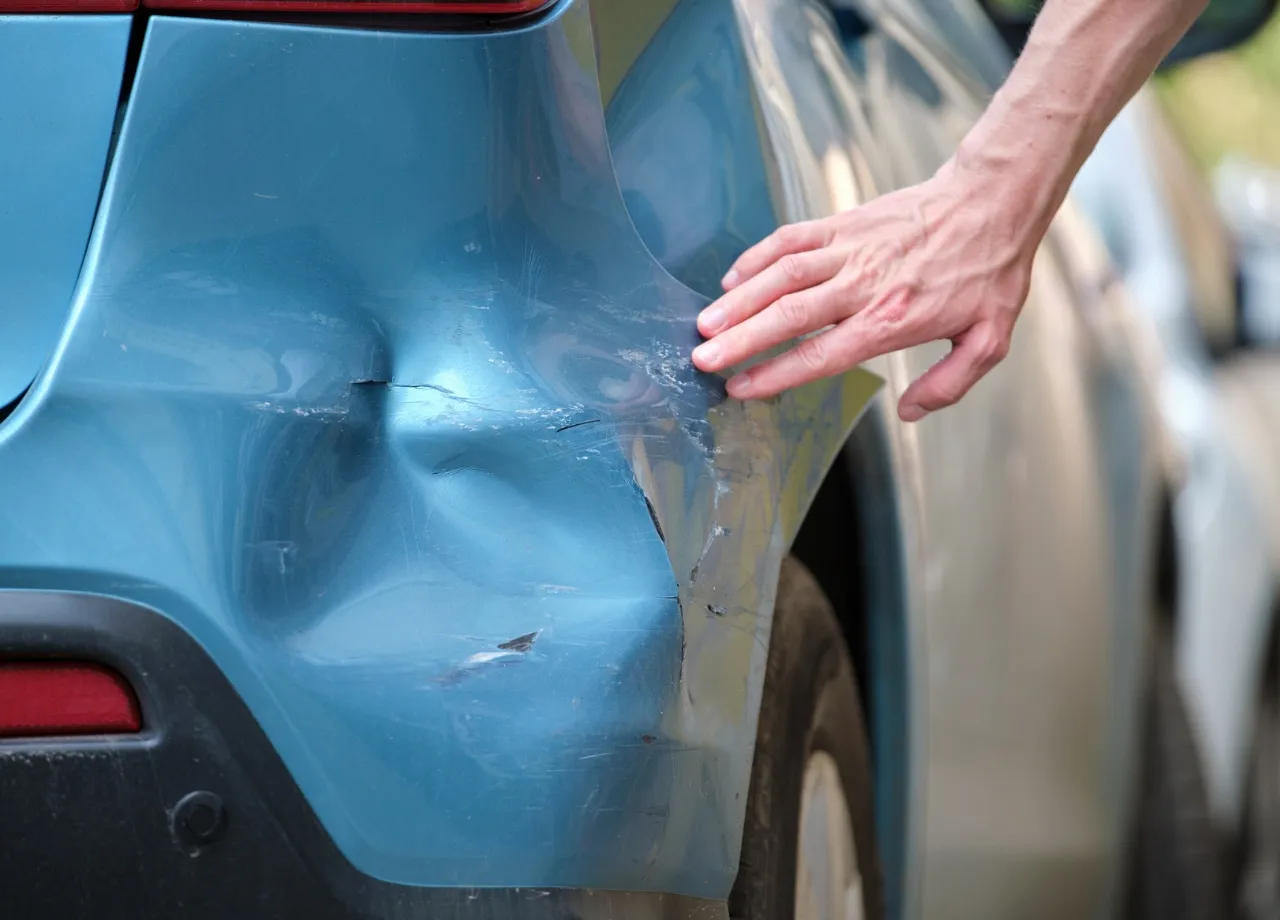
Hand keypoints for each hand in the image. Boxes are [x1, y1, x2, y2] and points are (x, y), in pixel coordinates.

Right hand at [690, 163, 1037, 420]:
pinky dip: (757, 256)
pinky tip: (733, 277)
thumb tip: (910, 413)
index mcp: (891, 321)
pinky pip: (791, 239)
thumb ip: (949, 383)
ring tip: (705, 323)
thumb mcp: (989, 339)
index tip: (740, 386)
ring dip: (739, 299)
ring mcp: (849, 250)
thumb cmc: (990, 271)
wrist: (992, 199)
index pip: (820, 354)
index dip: (775, 373)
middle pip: (789, 316)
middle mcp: (863, 286)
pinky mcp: (844, 223)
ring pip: (782, 275)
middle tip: (702, 357)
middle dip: (740, 340)